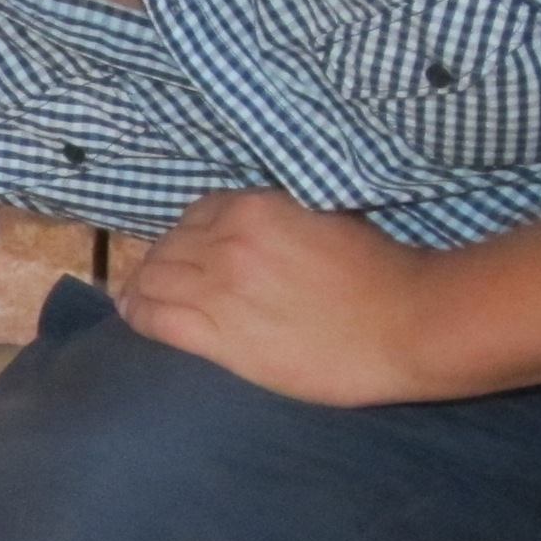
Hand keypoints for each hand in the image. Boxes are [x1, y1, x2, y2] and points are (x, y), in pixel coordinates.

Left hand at [115, 189, 433, 405]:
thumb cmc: (383, 271)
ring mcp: (221, 287)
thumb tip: (259, 225)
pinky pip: (158, 318)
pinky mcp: (222, 334)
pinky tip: (132, 315)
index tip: (182, 249)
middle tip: (155, 278)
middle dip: (160, 261)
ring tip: (136, 298)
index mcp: (256, 206)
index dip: (184, 234)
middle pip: (170, 246)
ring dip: (143, 287)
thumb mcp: (325, 216)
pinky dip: (138, 314)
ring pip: (156, 279)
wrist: (408, 323)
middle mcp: (230, 240)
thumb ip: (280, 217)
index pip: (196, 214)